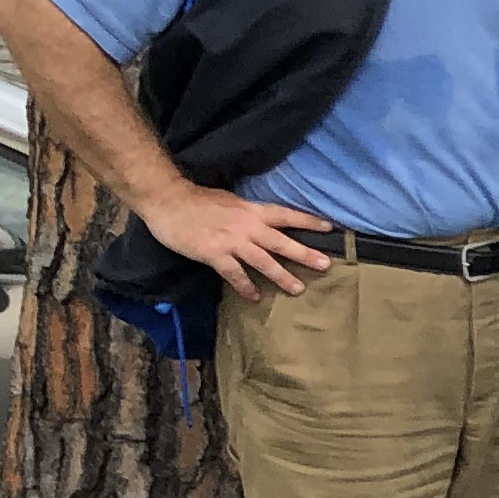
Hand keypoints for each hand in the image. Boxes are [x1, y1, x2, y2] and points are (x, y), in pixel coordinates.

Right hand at [150, 180, 331, 300]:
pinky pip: (235, 274)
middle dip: (304, 254)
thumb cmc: (198, 200)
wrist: (168, 201)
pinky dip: (246, 286)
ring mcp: (231, 241)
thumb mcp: (230, 200)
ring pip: (263, 261)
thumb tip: (263, 220)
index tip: (330, 228)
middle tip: (325, 266)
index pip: (286, 215)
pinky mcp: (214, 254)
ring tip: (298, 289)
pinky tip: (255, 297)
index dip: (308, 222)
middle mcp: (247, 226)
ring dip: (281, 276)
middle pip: (281, 242)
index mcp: (251, 210)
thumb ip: (248, 212)